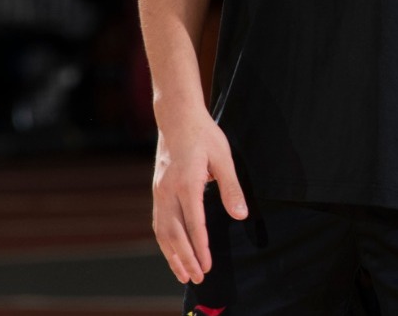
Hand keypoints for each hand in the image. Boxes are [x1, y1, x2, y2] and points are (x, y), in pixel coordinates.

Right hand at [150, 107, 246, 284]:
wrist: (177, 118)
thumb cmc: (204, 136)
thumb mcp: (224, 158)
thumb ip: (232, 188)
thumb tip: (241, 215)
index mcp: (186, 183)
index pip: (194, 223)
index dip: (201, 247)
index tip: (207, 266)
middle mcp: (168, 192)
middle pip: (175, 233)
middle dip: (185, 258)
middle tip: (197, 279)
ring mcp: (159, 192)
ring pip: (162, 232)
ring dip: (172, 255)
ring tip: (182, 275)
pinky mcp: (157, 192)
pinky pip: (158, 223)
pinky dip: (165, 242)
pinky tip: (172, 253)